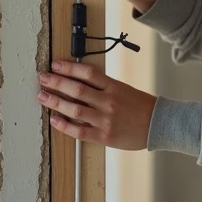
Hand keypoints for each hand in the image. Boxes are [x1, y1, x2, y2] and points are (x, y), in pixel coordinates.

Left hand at [38, 59, 155, 150]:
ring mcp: (105, 120)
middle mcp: (108, 101)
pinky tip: (54, 119)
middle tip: (42, 78)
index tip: (55, 64)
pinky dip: (64, 125)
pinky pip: (79, 131)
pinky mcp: (104, 136)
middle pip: (77, 89)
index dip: (69, 67)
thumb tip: (78, 80)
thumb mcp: (124, 89)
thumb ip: (103, 86)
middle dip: (56, 82)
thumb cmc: (141, 106)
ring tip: (42, 96)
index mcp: (114, 87)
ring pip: (74, 109)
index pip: (88, 72)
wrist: (159, 124)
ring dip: (55, 102)